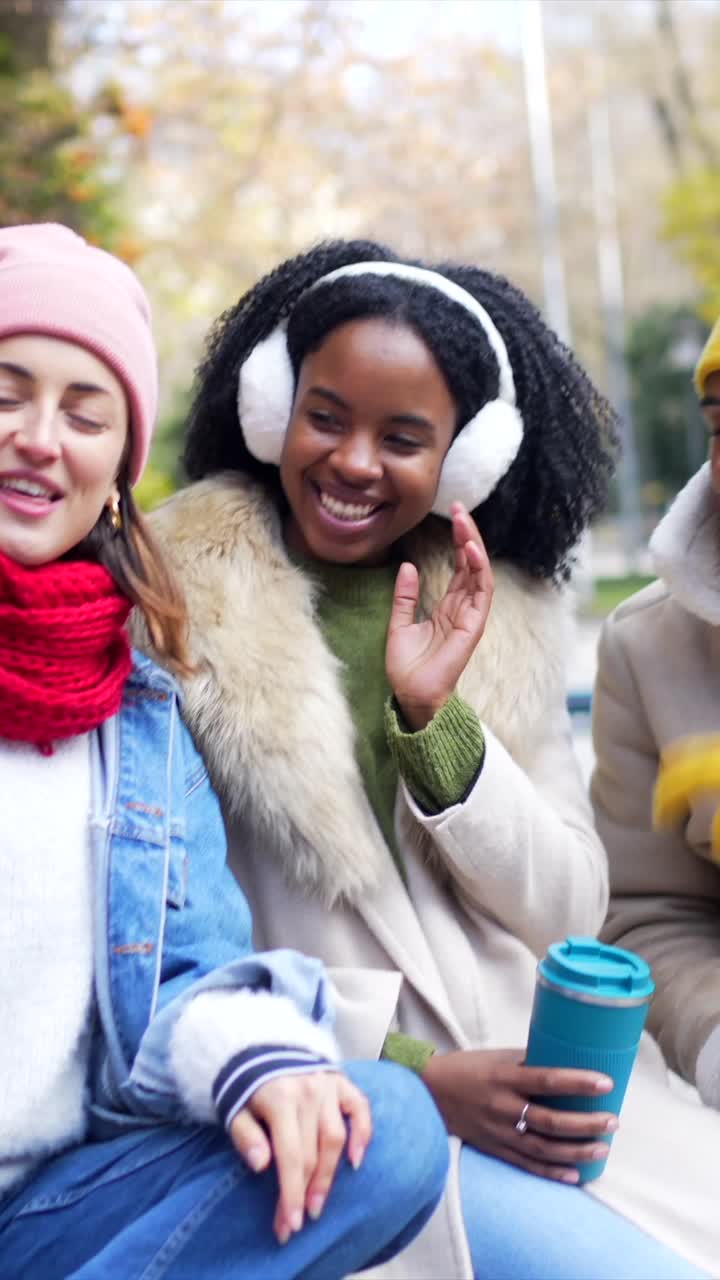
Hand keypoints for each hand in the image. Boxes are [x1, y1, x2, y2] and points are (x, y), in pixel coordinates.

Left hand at [229, 1070, 370, 1243]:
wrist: (260, 1046)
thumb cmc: (247, 1087)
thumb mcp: (234, 1108)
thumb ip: (245, 1135)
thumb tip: (260, 1165)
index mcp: (280, 1099)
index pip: (290, 1155)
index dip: (291, 1193)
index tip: (290, 1225)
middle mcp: (308, 1092)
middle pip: (312, 1153)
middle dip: (306, 1193)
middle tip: (300, 1223)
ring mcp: (328, 1085)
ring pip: (336, 1137)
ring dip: (330, 1174)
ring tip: (319, 1203)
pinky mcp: (342, 1081)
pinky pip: (360, 1107)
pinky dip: (363, 1133)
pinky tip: (356, 1160)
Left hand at [386, 502, 492, 729]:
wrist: (411, 695)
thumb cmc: (407, 667)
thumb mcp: (398, 623)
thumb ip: (404, 596)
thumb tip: (407, 565)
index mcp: (448, 608)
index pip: (459, 568)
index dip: (458, 541)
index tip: (453, 515)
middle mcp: (463, 610)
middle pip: (472, 565)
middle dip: (468, 536)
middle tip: (460, 509)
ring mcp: (470, 617)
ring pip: (480, 574)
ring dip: (475, 546)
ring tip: (465, 522)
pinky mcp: (473, 627)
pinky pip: (481, 593)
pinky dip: (478, 570)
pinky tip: (470, 550)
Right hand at [422, 1048, 616, 1183]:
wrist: (429, 1092)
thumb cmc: (467, 1068)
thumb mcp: (497, 1056)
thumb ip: (529, 1062)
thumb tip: (566, 1062)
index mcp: (503, 1077)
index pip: (547, 1080)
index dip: (578, 1083)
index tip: (606, 1083)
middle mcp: (502, 1107)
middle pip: (550, 1121)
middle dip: (586, 1124)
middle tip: (612, 1121)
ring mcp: (498, 1132)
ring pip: (543, 1148)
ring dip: (576, 1152)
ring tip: (603, 1148)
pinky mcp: (495, 1149)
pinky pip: (527, 1165)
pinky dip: (552, 1172)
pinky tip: (575, 1175)